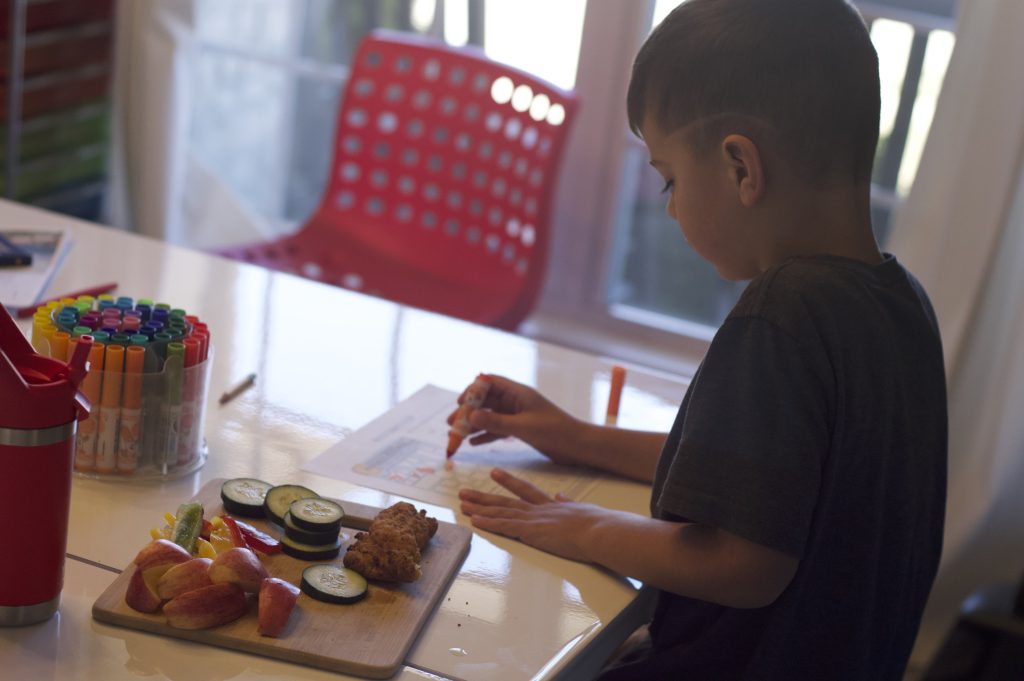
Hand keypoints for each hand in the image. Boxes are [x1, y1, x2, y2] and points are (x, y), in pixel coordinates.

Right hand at [447, 374, 585, 464]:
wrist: (578, 446)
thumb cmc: (555, 431)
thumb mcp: (523, 427)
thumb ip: (496, 422)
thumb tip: (469, 416)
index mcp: (518, 392)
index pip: (489, 383)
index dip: (472, 390)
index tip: (459, 404)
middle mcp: (516, 401)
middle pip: (486, 401)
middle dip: (468, 411)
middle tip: (450, 423)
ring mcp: (518, 415)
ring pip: (490, 416)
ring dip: (473, 425)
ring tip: (457, 435)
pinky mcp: (521, 429)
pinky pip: (498, 429)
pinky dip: (485, 435)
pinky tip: (473, 444)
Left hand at [458, 468, 604, 561]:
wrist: (599, 530)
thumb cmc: (597, 524)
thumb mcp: (583, 508)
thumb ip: (569, 503)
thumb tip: (561, 496)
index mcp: (550, 506)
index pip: (525, 491)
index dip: (508, 482)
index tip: (495, 473)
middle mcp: (538, 510)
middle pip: (505, 501)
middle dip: (483, 497)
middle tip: (465, 491)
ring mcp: (533, 520)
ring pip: (500, 512)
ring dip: (480, 508)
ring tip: (463, 503)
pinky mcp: (531, 532)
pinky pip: (504, 527)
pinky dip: (488, 523)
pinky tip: (474, 520)